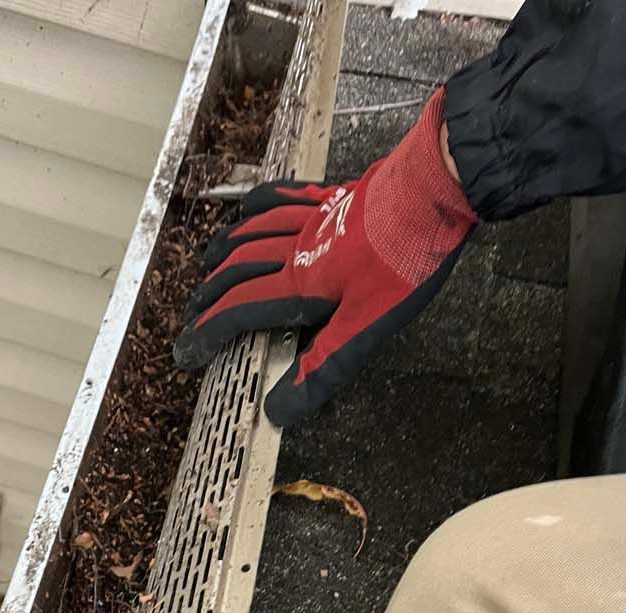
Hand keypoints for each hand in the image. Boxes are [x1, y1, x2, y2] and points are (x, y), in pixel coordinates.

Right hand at [174, 90, 474, 424]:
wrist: (438, 188)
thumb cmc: (406, 260)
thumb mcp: (367, 328)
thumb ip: (320, 368)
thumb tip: (276, 410)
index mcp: (301, 286)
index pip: (239, 312)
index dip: (208, 334)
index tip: (187, 352)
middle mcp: (296, 250)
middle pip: (238, 273)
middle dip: (209, 297)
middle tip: (191, 316)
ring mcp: (313, 219)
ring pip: (252, 235)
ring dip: (223, 254)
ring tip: (206, 268)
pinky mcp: (333, 196)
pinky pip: (281, 198)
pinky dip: (255, 206)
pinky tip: (245, 211)